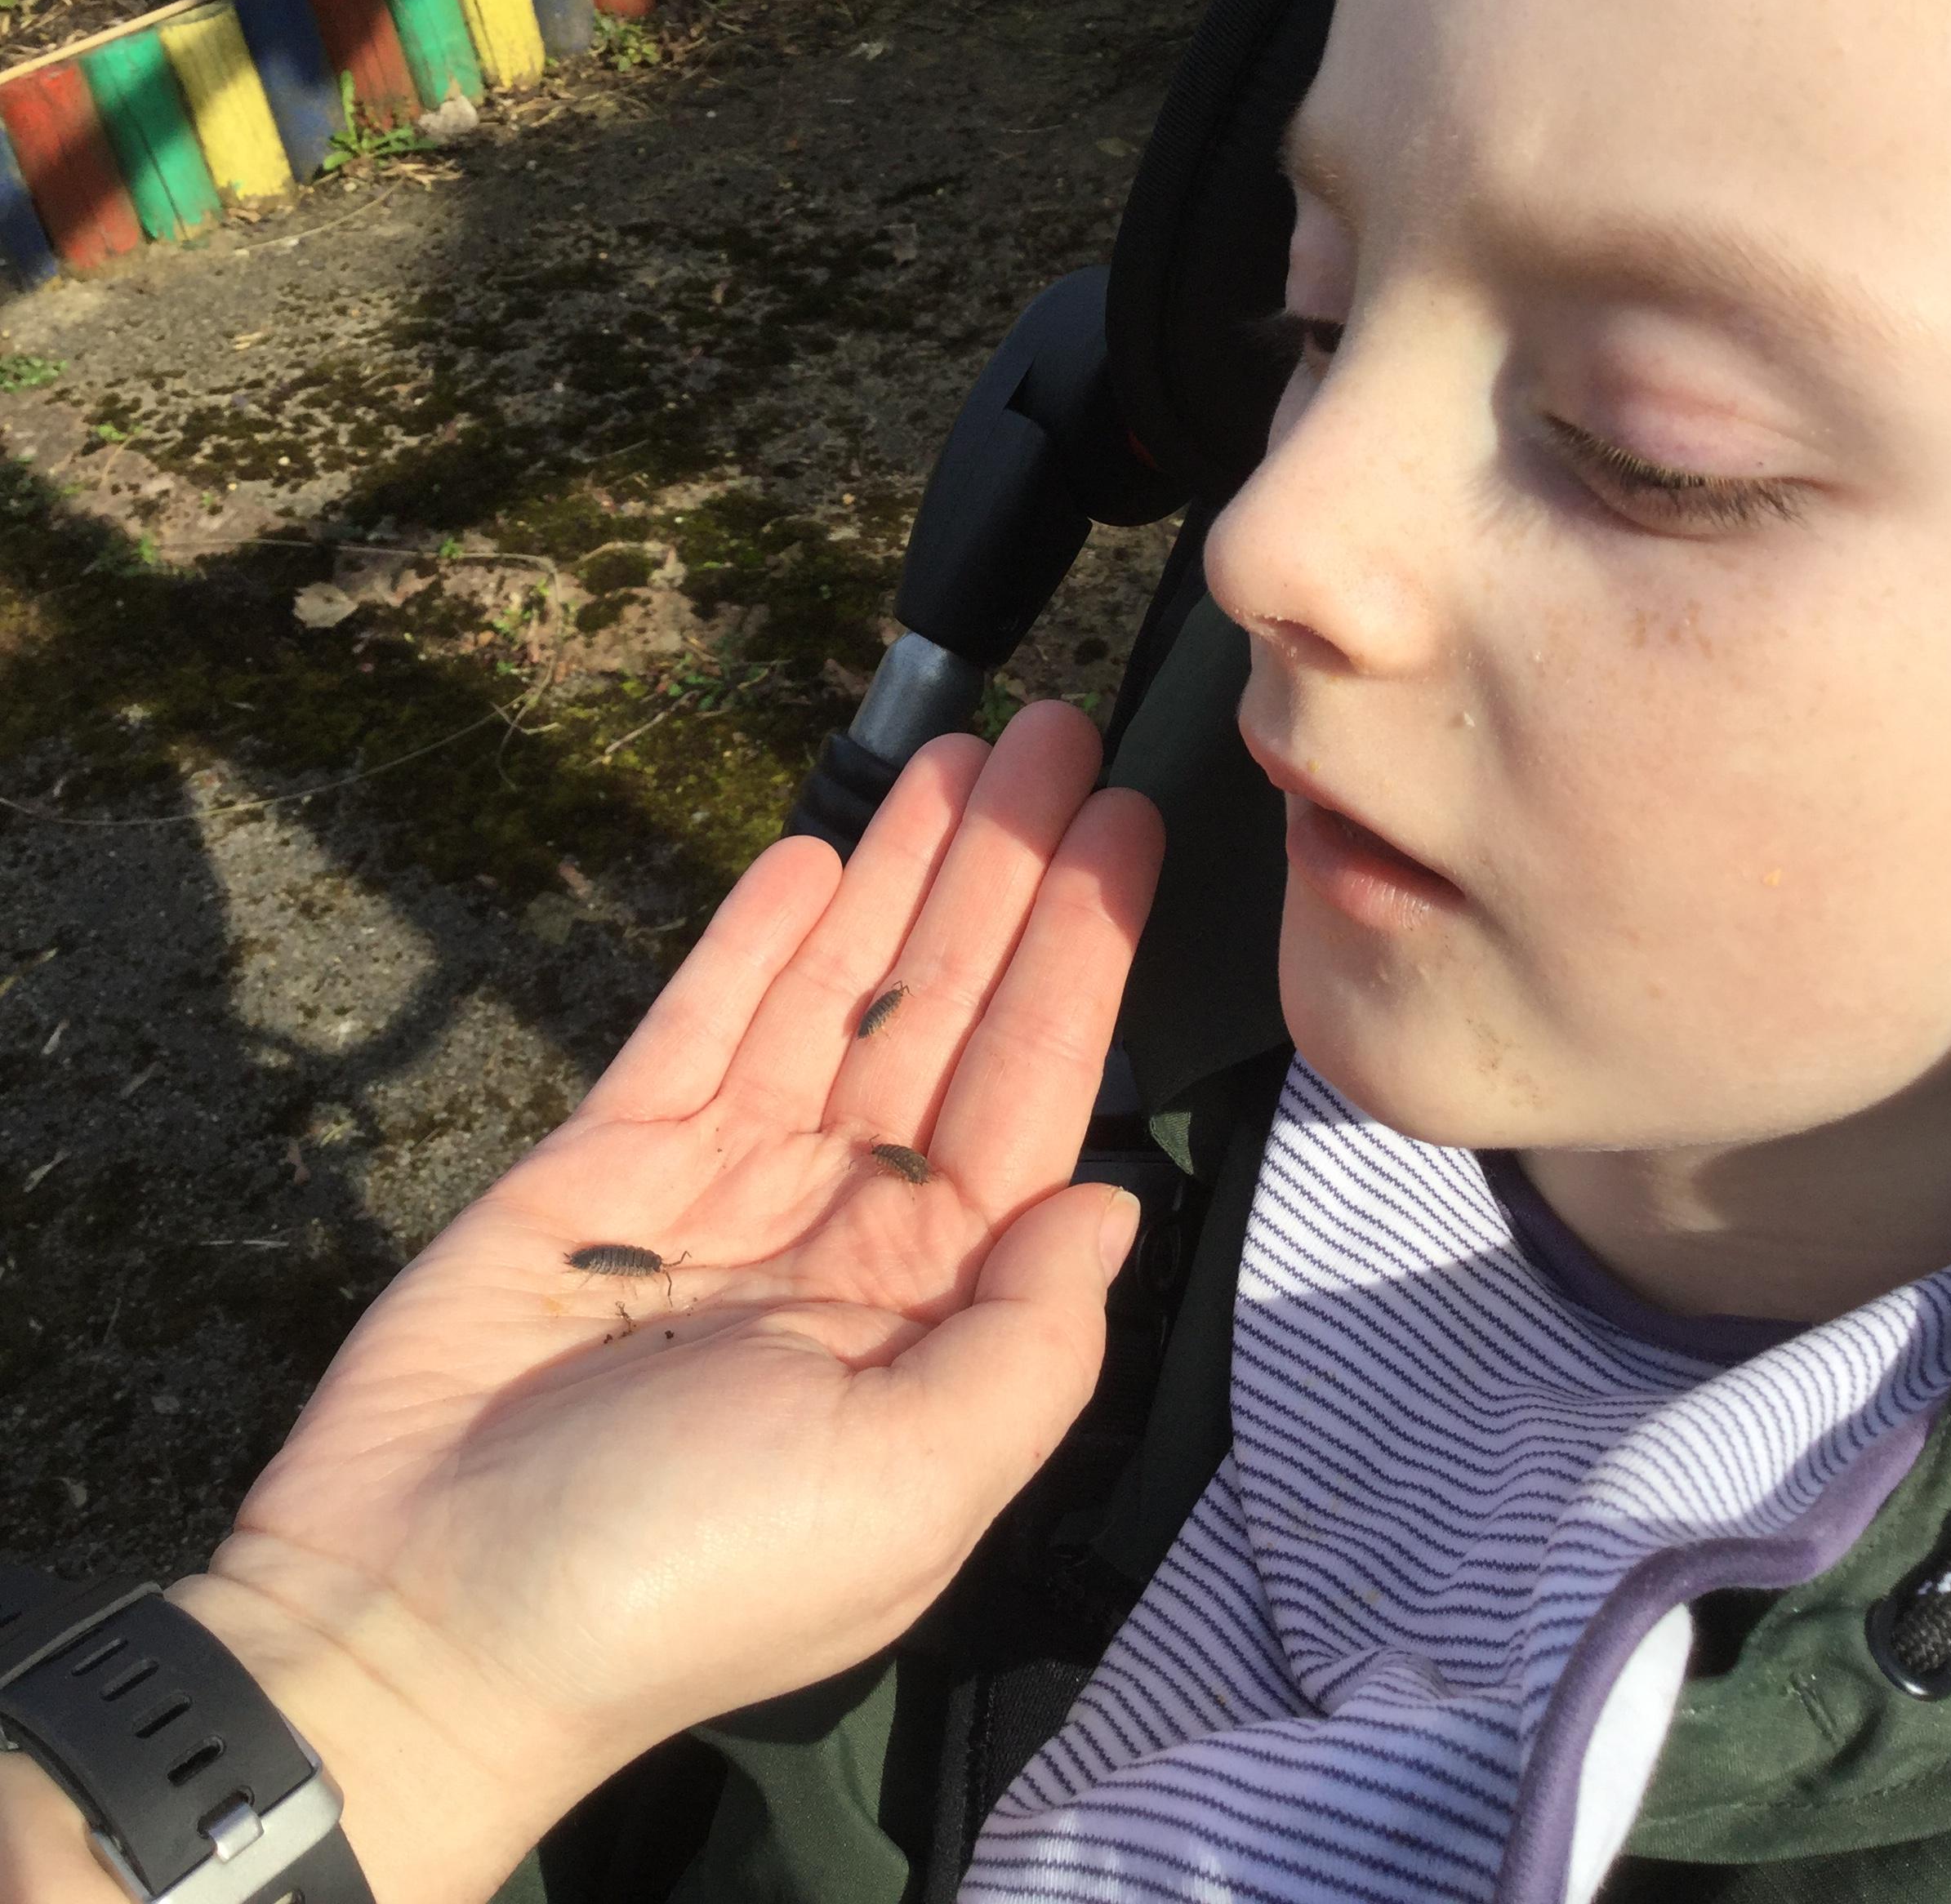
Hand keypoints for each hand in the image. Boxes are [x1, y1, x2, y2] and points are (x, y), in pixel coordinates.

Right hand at [170, 703, 1161, 1903]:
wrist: (422, 1617)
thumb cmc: (682, 1579)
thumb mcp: (908, 1489)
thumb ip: (1029, 1347)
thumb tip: (1110, 1209)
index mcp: (935, 1304)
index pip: (1037, 1088)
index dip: (1085, 950)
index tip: (1128, 826)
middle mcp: (846, 1224)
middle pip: (948, 1008)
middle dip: (1007, 871)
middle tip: (1060, 732)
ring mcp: (728, 1181)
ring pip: (836, 989)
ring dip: (902, 869)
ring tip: (965, 748)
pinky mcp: (611, 1156)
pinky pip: (703, 1018)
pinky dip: (758, 933)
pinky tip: (819, 844)